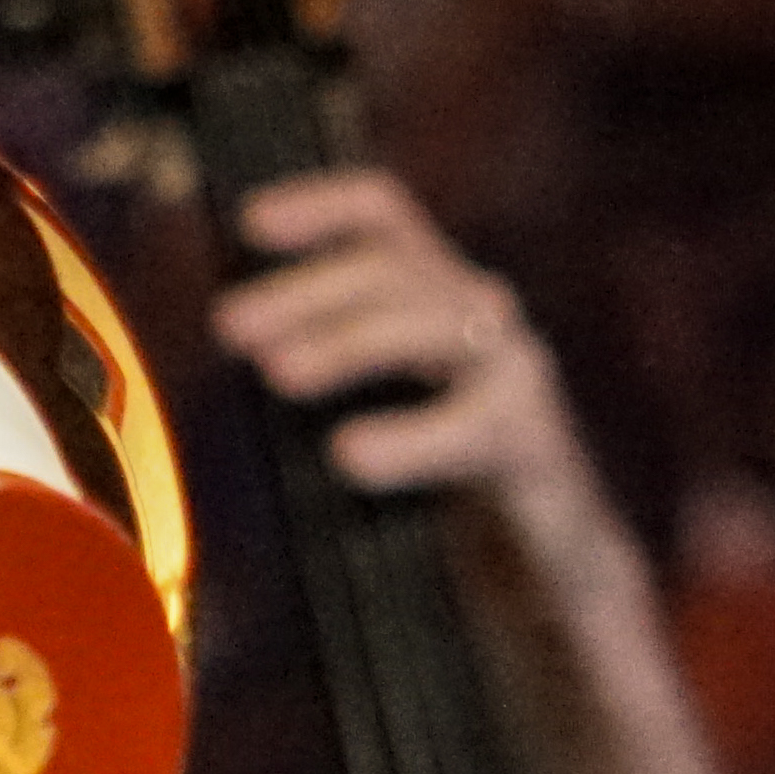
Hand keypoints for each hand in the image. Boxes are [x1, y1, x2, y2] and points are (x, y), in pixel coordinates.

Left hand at [207, 165, 645, 614]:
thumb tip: (227, 351)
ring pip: (431, 323)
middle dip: (305, 290)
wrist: (547, 568)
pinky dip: (408, 438)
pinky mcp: (535, 443)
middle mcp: (477, 318)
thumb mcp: (366, 412)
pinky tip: (349, 454)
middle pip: (393, 265)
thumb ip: (309, 373)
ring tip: (279, 375)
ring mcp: (513, 373)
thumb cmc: (438, 491)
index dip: (320, 205)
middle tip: (230, 325)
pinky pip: (473, 427)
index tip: (250, 222)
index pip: (383, 217)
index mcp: (430, 297)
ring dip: (349, 341)